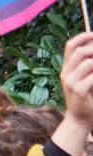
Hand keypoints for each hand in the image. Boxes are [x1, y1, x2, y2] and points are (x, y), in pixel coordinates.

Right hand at [53, 31, 92, 155]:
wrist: (80, 118)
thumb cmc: (87, 96)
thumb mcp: (84, 77)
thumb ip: (87, 64)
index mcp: (67, 68)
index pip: (71, 45)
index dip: (84, 36)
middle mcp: (66, 74)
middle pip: (81, 52)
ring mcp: (71, 82)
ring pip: (89, 63)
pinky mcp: (79, 91)